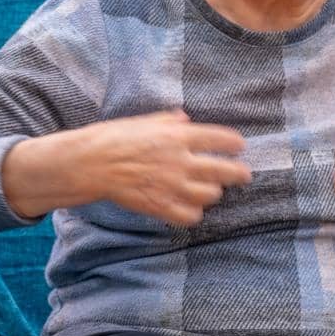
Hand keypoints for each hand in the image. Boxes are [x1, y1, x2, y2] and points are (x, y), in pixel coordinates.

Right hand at [4, 109, 249, 226]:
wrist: (90, 163)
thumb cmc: (114, 137)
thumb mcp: (144, 121)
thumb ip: (169, 121)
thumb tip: (185, 119)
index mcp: (179, 136)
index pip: (222, 140)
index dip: (234, 144)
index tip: (239, 146)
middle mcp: (181, 161)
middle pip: (226, 171)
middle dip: (239, 174)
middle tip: (243, 175)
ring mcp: (172, 186)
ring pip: (211, 195)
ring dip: (212, 193)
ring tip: (209, 190)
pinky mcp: (161, 206)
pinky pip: (191, 216)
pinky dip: (194, 213)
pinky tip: (190, 208)